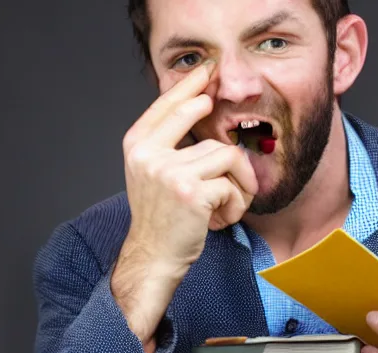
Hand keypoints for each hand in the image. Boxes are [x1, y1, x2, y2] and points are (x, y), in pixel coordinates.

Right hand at [112, 60, 257, 352]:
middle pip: (205, 124)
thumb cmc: (161, 218)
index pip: (167, 104)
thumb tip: (199, 109)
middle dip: (230, 150)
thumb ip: (169, 144)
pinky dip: (235, 204)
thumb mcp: (154, 174)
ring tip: (226, 207)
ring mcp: (169, 171)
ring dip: (237, 186)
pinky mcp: (191, 191)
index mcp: (138, 145)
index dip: (189, 86)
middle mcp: (149, 153)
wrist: (154, 256)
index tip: (207, 71)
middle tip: (239, 169)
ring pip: (227, 156)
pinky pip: (231, 185)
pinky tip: (221, 218)